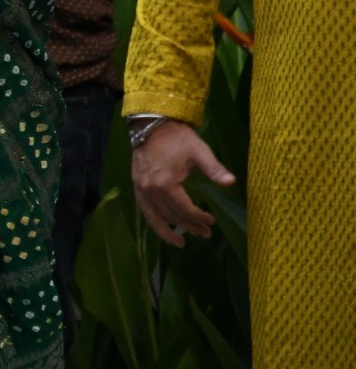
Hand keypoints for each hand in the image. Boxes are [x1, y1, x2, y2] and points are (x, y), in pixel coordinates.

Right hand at [131, 120, 235, 246]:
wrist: (151, 124)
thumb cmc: (177, 138)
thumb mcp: (199, 151)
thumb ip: (214, 169)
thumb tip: (231, 182)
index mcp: (166, 183)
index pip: (185, 209)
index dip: (200, 217)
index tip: (212, 220)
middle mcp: (151, 190)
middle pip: (172, 215)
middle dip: (189, 226)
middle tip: (206, 233)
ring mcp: (141, 189)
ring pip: (154, 217)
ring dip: (168, 231)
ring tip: (180, 243)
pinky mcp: (137, 186)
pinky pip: (145, 210)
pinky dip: (153, 222)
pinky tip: (161, 227)